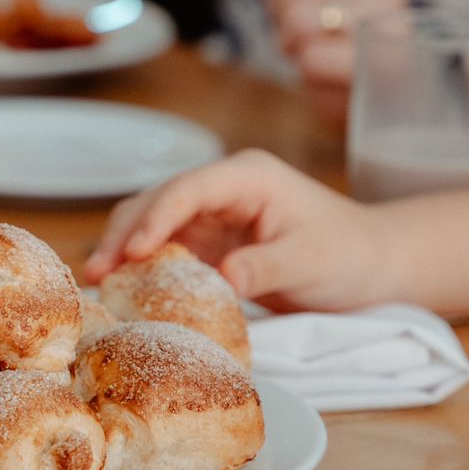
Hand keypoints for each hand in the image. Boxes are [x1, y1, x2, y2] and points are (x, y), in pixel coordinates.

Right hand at [86, 150, 391, 312]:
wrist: (373, 265)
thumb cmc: (349, 254)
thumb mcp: (311, 262)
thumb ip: (265, 267)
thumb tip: (222, 278)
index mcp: (247, 176)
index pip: (186, 189)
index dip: (154, 218)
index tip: (131, 253)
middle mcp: (223, 187)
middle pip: (157, 200)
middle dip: (124, 234)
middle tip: (96, 275)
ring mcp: (214, 213)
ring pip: (153, 223)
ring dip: (125, 250)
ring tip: (98, 286)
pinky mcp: (211, 242)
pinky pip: (166, 250)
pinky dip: (142, 268)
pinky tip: (123, 292)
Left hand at [249, 0, 408, 120]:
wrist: (372, 90)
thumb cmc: (334, 29)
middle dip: (278, 6)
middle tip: (296, 22)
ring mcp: (385, 27)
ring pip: (295, 17)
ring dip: (289, 38)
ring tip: (312, 43)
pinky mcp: (376, 70)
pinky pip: (310, 59)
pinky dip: (304, 66)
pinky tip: (323, 67)